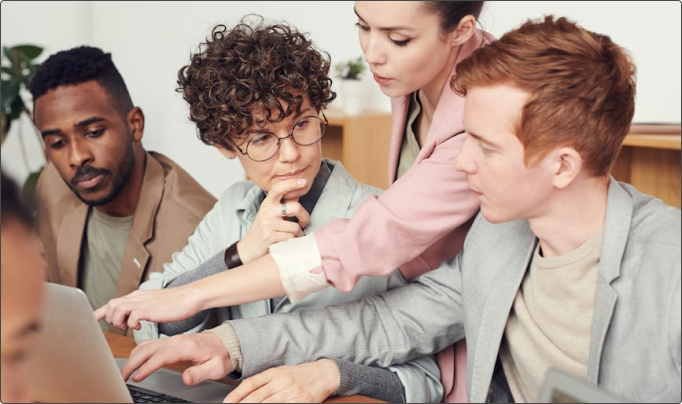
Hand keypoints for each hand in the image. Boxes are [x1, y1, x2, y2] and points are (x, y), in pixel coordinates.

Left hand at [93, 285, 201, 331]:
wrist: (190, 297)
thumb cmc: (176, 303)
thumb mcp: (154, 304)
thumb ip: (142, 308)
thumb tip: (134, 317)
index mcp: (137, 296)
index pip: (113, 302)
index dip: (99, 312)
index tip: (91, 320)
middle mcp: (137, 297)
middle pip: (111, 305)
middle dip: (110, 319)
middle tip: (121, 327)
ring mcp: (142, 302)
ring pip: (117, 310)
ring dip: (119, 322)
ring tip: (129, 327)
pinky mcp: (149, 309)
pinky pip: (131, 317)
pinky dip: (131, 324)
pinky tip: (140, 326)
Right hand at [121, 332, 232, 384]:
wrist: (227, 343)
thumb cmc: (221, 355)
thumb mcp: (216, 367)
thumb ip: (200, 373)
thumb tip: (185, 378)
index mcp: (187, 346)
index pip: (161, 355)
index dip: (147, 366)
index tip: (138, 377)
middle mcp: (177, 341)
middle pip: (148, 348)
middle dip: (133, 362)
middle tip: (122, 377)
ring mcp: (173, 340)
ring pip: (146, 345)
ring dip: (133, 357)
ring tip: (125, 372)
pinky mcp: (171, 342)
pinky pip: (150, 344)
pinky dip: (138, 352)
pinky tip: (134, 361)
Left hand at [224, 359, 339, 402]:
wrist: (323, 374)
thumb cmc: (300, 374)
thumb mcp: (281, 372)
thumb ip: (264, 381)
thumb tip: (244, 393)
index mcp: (274, 372)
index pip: (250, 384)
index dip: (236, 395)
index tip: (227, 402)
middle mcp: (281, 381)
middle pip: (256, 397)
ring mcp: (291, 392)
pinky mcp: (300, 402)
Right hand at [237, 178, 309, 263]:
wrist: (248, 249)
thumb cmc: (263, 232)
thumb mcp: (269, 216)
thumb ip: (282, 206)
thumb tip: (297, 195)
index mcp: (267, 204)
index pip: (278, 188)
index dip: (291, 183)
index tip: (303, 182)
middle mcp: (266, 211)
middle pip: (295, 207)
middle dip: (304, 216)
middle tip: (304, 222)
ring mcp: (267, 224)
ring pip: (295, 227)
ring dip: (298, 234)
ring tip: (293, 236)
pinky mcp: (269, 236)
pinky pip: (291, 238)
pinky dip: (293, 242)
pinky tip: (288, 243)